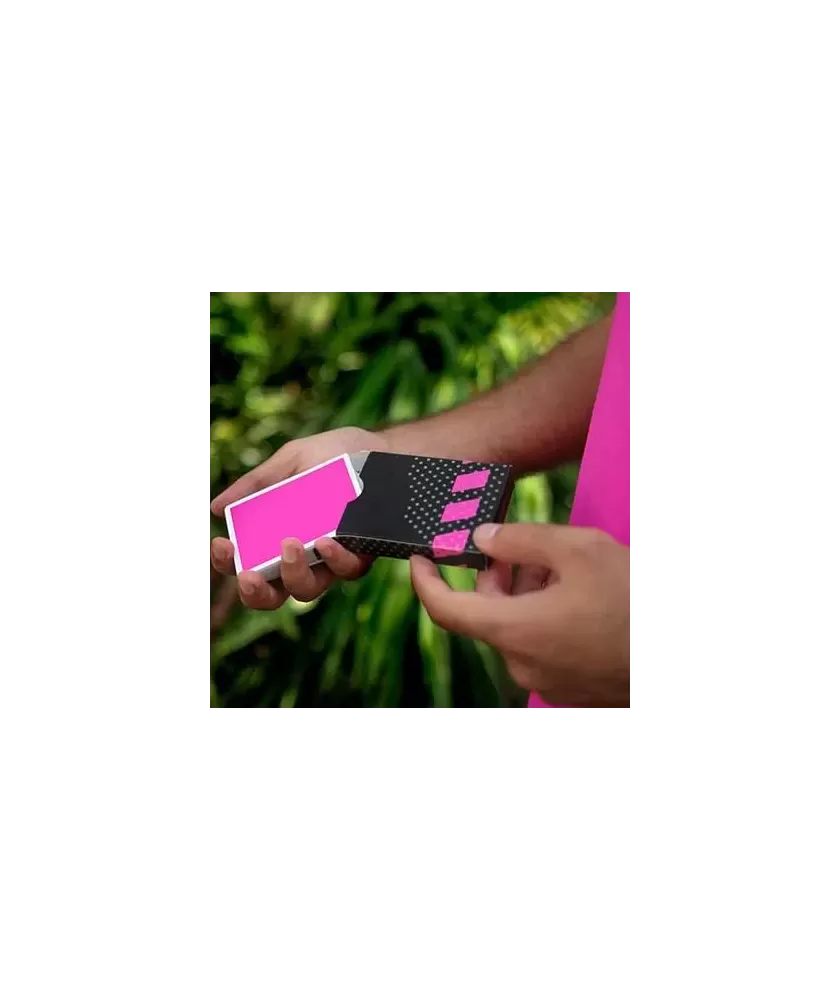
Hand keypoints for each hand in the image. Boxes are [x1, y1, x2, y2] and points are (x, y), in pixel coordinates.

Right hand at [210, 426, 387, 607]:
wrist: (381, 448)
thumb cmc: (333, 456)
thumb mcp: (292, 460)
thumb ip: (257, 484)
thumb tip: (214, 508)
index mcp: (276, 537)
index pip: (243, 562)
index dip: (227, 563)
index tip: (221, 546)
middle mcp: (302, 557)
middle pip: (271, 593)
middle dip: (255, 591)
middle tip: (248, 574)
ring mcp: (332, 560)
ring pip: (308, 589)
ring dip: (294, 575)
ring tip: (290, 545)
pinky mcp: (362, 555)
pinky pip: (347, 570)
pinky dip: (335, 559)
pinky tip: (327, 541)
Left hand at [410, 522, 629, 706]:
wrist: (684, 655)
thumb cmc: (634, 598)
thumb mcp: (577, 549)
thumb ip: (518, 540)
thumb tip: (481, 540)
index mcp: (513, 631)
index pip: (444, 609)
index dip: (424, 580)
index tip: (420, 557)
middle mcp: (521, 662)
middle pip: (487, 613)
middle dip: (495, 575)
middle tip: (513, 544)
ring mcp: (546, 679)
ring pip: (516, 627)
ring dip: (525, 593)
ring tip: (558, 562)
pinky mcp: (570, 687)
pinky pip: (540, 645)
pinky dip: (543, 616)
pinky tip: (576, 592)